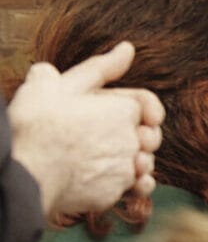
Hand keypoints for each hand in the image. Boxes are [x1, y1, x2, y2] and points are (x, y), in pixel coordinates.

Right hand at [8, 41, 165, 218]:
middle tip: (109, 137)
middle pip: (149, 135)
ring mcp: (125, 167)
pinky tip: (116, 181)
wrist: (25, 172)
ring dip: (134, 160)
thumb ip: (99, 67)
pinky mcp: (115, 191)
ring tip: (105, 159)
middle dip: (138, 135)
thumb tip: (127, 49)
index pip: (147, 105)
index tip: (126, 114)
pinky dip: (133, 185)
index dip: (141, 107)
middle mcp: (132, 138)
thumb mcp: (57, 84)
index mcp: (122, 109)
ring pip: (144, 162)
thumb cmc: (37, 125)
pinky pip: (137, 187)